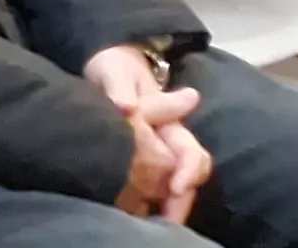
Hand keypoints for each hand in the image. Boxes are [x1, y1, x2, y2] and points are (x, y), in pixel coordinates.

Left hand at [84, 46, 211, 223]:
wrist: (106, 71)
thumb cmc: (113, 69)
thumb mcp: (115, 75)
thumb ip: (122, 92)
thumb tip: (127, 108)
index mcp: (171, 124)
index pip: (192, 154)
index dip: (189, 173)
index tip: (177, 188)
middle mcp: (169, 145)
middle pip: (187, 180)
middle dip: (180, 204)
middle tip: (168, 225)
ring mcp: (156, 158)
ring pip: (171, 191)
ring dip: (166, 209)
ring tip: (153, 227)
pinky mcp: (139, 168)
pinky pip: (150, 193)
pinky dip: (147, 206)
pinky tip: (134, 218)